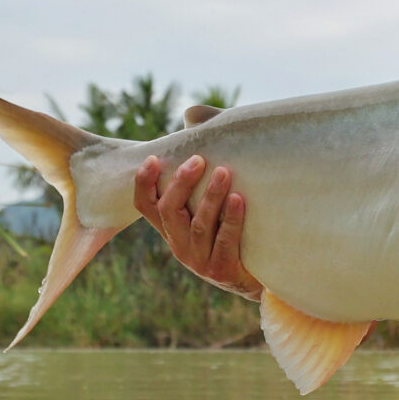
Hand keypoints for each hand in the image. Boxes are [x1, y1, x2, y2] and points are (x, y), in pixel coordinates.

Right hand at [133, 154, 263, 300]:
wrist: (254, 282)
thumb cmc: (232, 237)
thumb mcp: (211, 212)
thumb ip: (201, 176)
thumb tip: (194, 118)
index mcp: (172, 230)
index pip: (145, 207)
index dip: (143, 184)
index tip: (152, 159)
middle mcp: (180, 245)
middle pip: (169, 211)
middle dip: (182, 183)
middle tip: (199, 159)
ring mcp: (199, 261)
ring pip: (199, 224)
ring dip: (211, 196)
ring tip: (224, 172)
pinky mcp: (222, 271)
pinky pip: (225, 242)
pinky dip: (232, 219)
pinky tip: (238, 199)